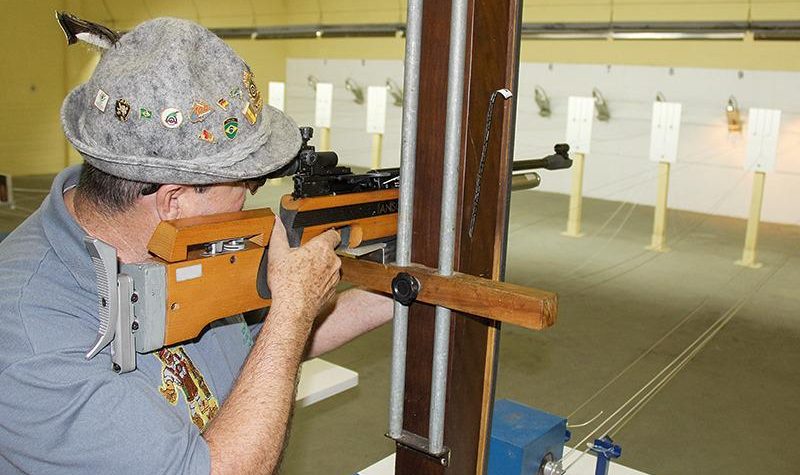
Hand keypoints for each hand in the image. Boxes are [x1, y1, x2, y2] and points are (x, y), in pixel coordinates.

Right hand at [267, 216, 341, 330]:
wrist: (293, 309)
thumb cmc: (286, 283)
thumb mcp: (277, 254)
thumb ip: (278, 235)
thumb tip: (277, 222)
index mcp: (322, 248)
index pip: (333, 234)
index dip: (326, 234)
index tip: (319, 237)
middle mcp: (333, 261)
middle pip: (329, 251)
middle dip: (318, 254)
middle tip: (302, 259)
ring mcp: (335, 277)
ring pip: (330, 267)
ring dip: (320, 268)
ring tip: (303, 273)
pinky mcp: (333, 291)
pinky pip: (328, 281)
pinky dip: (320, 282)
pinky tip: (306, 285)